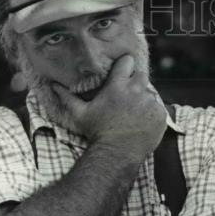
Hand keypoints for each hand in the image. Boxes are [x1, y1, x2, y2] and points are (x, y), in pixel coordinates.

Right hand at [51, 54, 166, 157]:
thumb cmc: (97, 132)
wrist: (117, 154)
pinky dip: (153, 113)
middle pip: (142, 74)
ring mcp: (150, 103)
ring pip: (151, 93)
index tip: (123, 70)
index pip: (127, 61)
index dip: (126, 65)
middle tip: (129, 93)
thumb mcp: (80, 114)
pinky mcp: (161, 115)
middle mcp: (136, 91)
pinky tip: (143, 122)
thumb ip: (68, 97)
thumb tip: (53, 85)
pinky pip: (159, 108)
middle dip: (136, 80)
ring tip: (135, 112)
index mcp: (117, 86)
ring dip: (144, 98)